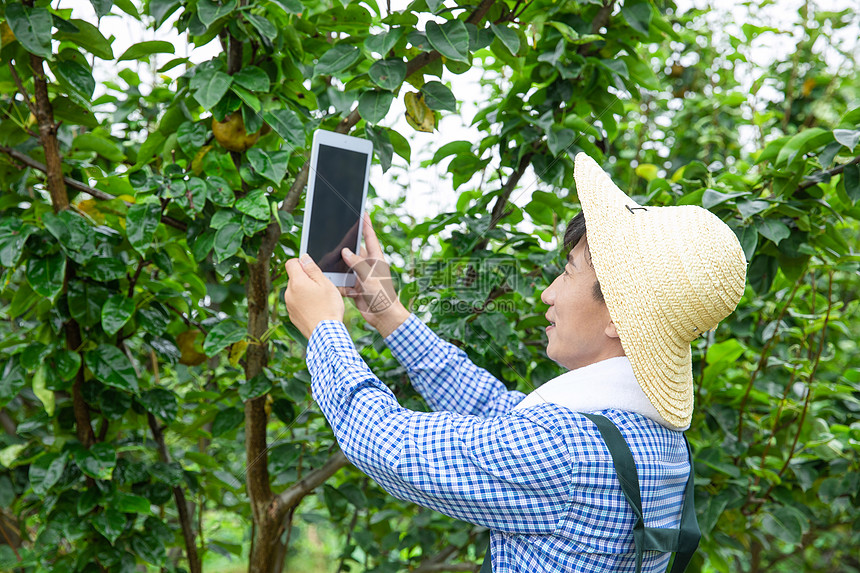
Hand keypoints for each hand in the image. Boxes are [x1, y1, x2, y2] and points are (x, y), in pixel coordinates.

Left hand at [284, 254, 344, 339]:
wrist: (326, 334)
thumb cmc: (328, 307)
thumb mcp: (325, 284)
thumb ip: (312, 269)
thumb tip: (304, 258)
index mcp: (296, 282)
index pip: (291, 263)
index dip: (301, 263)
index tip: (311, 269)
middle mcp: (288, 292)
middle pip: (294, 278)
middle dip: (305, 279)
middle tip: (320, 287)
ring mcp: (289, 305)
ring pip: (295, 291)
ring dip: (304, 291)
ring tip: (319, 300)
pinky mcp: (292, 315)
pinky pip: (296, 303)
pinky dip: (304, 303)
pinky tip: (315, 309)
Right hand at [339, 213, 409, 337]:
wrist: (383, 316)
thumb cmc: (382, 294)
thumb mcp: (370, 275)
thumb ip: (357, 262)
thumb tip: (345, 251)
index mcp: (376, 259)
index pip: (370, 237)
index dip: (366, 224)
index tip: (363, 212)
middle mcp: (368, 266)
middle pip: (354, 252)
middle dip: (345, 248)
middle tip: (334, 238)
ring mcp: (361, 277)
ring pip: (345, 268)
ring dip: (340, 269)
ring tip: (330, 265)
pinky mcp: (355, 288)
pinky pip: (343, 283)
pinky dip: (340, 286)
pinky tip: (342, 289)